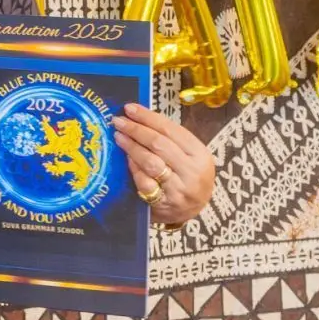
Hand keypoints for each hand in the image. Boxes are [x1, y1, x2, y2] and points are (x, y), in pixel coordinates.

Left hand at [112, 102, 216, 224]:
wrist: (190, 210)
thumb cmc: (185, 176)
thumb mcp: (187, 156)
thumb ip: (168, 138)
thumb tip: (137, 116)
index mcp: (200, 154)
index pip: (170, 129)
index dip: (147, 117)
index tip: (129, 108)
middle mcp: (193, 172)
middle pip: (159, 144)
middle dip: (136, 130)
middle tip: (118, 121)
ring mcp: (180, 189)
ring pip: (151, 163)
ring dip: (131, 147)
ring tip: (118, 136)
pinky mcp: (165, 203)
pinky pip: (145, 182)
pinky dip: (134, 168)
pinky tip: (126, 159)